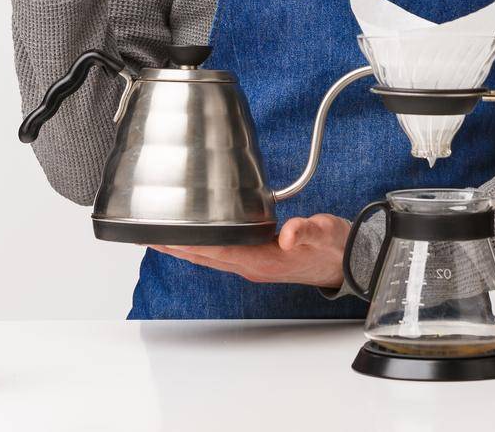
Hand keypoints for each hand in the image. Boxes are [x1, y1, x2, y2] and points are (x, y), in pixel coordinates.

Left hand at [151, 214, 349, 288]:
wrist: (348, 260)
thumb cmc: (335, 245)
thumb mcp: (325, 231)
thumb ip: (306, 230)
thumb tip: (289, 234)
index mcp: (265, 258)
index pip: (221, 250)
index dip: (192, 243)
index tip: (167, 236)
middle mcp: (253, 265)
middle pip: (206, 257)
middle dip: (176, 248)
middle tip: (147, 235)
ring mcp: (253, 264)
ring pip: (209, 258)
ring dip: (183, 249)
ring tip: (157, 238)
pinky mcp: (256, 259)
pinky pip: (219, 255)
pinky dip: (200, 247)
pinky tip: (190, 239)